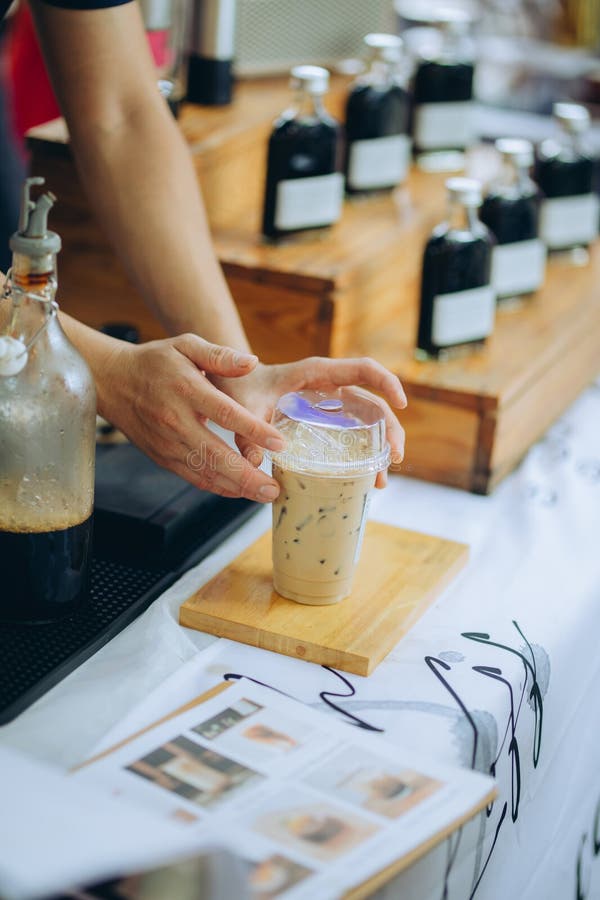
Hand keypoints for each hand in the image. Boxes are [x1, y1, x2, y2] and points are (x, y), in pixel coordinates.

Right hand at [97, 334, 286, 500]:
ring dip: (236, 487)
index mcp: (185, 389)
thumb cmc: (154, 362)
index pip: (225, 413)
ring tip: (264, 494)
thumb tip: (251, 362)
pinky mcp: (162, 457)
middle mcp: (175, 421)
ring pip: (205, 472)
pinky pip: (192, 477)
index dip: (254, 430)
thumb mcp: (185, 345)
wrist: (112, 381)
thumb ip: (220, 355)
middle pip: (216, 454)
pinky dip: (217, 487)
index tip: (280, 443)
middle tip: (274, 488)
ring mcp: (167, 443)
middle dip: (247, 476)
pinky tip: (239, 492)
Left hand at [211, 358, 406, 488]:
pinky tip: (363, 478)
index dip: (387, 382)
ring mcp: (328, 404)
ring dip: (379, 447)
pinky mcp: (323, 420)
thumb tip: (256, 463)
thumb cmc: (240, 386)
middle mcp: (328, 387)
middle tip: (395, 459)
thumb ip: (248, 430)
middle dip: (389, 429)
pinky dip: (361, 454)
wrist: (230, 384)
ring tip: (381, 479)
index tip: (402, 404)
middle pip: (372, 403)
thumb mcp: (242, 405)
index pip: (362, 369)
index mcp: (316, 373)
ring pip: (365, 422)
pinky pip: (350, 434)